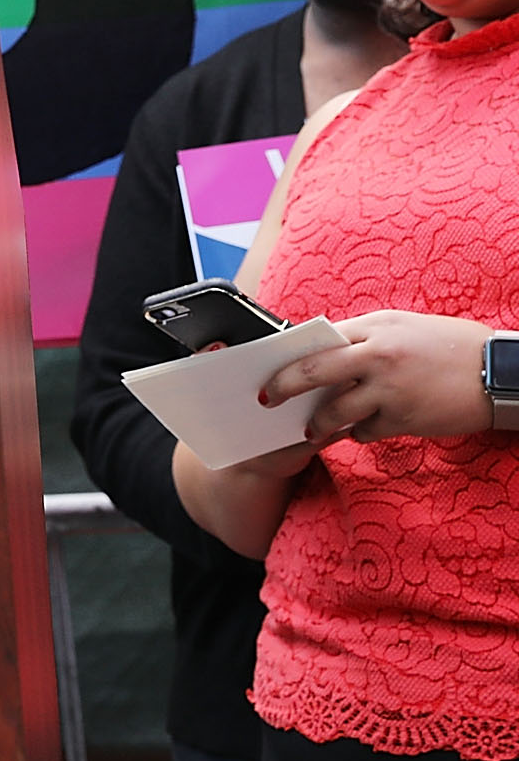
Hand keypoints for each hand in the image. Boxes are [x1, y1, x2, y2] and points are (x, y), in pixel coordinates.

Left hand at [262, 309, 496, 442]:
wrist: (499, 373)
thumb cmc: (451, 347)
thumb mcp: (404, 328)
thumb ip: (366, 338)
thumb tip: (326, 351)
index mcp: (375, 327)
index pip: (318, 340)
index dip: (289, 357)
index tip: (269, 369)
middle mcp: (378, 355)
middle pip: (312, 372)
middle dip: (282, 388)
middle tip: (266, 400)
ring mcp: (390, 388)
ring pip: (335, 411)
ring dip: (320, 424)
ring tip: (312, 430)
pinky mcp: (404, 418)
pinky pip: (367, 431)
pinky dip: (361, 432)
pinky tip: (365, 430)